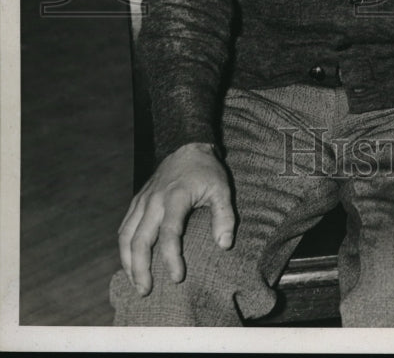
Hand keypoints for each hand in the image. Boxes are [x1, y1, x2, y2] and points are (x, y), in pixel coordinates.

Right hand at [117, 142, 234, 296]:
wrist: (187, 146)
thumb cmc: (206, 172)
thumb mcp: (222, 189)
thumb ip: (224, 217)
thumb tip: (224, 245)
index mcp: (176, 197)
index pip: (170, 233)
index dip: (172, 257)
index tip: (178, 277)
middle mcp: (154, 200)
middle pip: (140, 239)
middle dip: (140, 268)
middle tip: (147, 290)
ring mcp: (142, 200)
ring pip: (126, 235)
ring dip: (128, 262)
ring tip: (136, 283)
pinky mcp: (137, 200)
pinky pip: (125, 227)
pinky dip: (124, 247)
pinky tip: (129, 262)